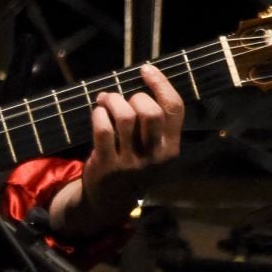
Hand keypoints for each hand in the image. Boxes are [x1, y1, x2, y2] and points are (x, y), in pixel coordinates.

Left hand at [49, 64, 183, 236]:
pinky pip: (103, 128)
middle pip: (150, 111)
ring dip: (112, 101)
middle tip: (124, 98)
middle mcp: (154, 155)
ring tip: (105, 100)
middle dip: (135, 96)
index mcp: (170, 148)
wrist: (110, 202)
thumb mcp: (153, 150)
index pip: (174, 109)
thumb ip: (153, 123)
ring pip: (125, 116)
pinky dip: (98, 114)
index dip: (161, 84)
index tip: (146, 69)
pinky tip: (98, 113)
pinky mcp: (107, 163)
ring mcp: (130, 161)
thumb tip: (143, 80)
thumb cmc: (133, 165)